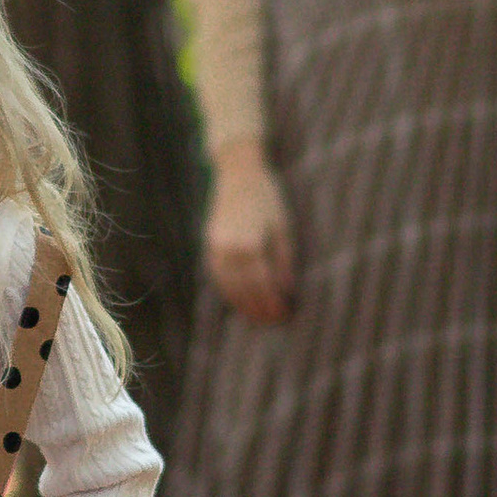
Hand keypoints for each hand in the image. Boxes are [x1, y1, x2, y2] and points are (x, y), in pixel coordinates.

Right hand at [205, 147, 295, 325]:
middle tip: (272, 322)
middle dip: (258, 308)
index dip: (271, 302)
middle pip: (243, 288)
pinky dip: (228, 289)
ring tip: (256, 317)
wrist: (238, 174)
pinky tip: (239, 299)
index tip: (283, 316)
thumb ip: (283, 260)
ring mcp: (215, 246)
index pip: (261, 284)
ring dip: (241, 303)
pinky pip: (218, 274)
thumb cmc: (267, 198)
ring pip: (227, 284)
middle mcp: (228, 248)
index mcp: (249, 244)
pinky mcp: (210, 243)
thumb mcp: (282, 227)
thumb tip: (286, 290)